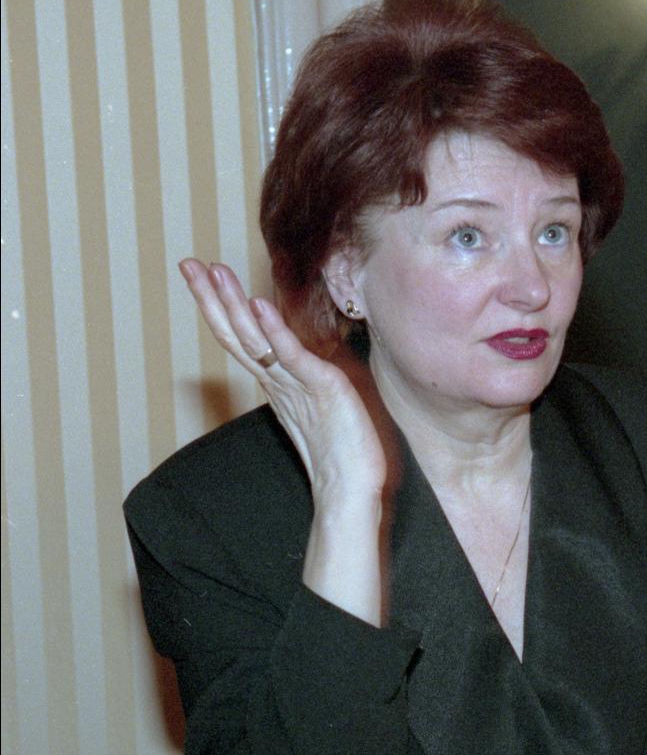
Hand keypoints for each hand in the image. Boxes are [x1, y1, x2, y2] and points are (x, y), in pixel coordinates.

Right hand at [179, 259, 385, 500]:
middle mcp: (279, 381)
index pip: (242, 337)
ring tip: (213, 271)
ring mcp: (295, 385)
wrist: (351, 491)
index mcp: (278, 383)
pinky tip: (257, 305)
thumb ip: (305, 383)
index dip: (221, 307)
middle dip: (212, 297)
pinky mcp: (319, 388)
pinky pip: (290, 355)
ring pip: (254, 338)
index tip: (203, 276)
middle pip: (236, 333)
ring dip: (233, 304)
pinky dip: (273, 330)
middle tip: (187, 263)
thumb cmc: (343, 454)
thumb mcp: (320, 405)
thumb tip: (299, 365)